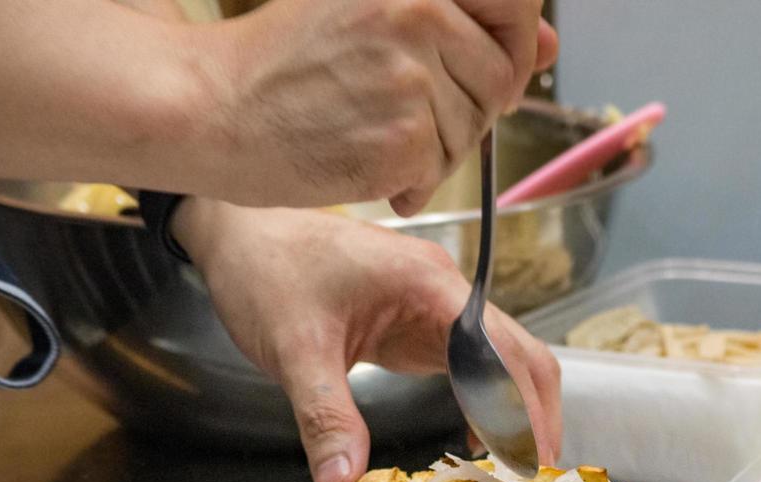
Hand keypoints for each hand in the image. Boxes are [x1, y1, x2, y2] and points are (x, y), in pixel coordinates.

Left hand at [175, 199, 561, 481]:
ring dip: (512, 410)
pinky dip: (480, 401)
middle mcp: (443, 292)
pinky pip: (466, 364)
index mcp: (430, 286)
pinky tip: (474, 438)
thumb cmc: (266, 270)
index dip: (525, 410)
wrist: (237, 233)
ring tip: (513, 469)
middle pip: (518, 353)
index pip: (503, 351)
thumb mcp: (294, 350)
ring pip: (498, 360)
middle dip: (533, 414)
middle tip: (533, 478)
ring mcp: (432, 306)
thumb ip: (325, 418)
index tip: (530, 464)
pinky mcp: (415, 322)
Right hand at [203, 0, 556, 215]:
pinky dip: (411, 185)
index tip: (486, 67)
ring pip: (471, 130)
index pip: (516, 3)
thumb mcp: (368, 10)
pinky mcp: (404, 138)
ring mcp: (414, 76)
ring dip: (435, 151)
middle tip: (412, 116)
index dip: (513, 44)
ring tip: (372, 140)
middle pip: (501, 77)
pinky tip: (369, 171)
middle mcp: (422, 12)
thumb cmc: (280, 63)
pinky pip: (440, 172)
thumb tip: (547, 43)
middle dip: (470, 108)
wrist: (213, 108)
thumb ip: (461, 20)